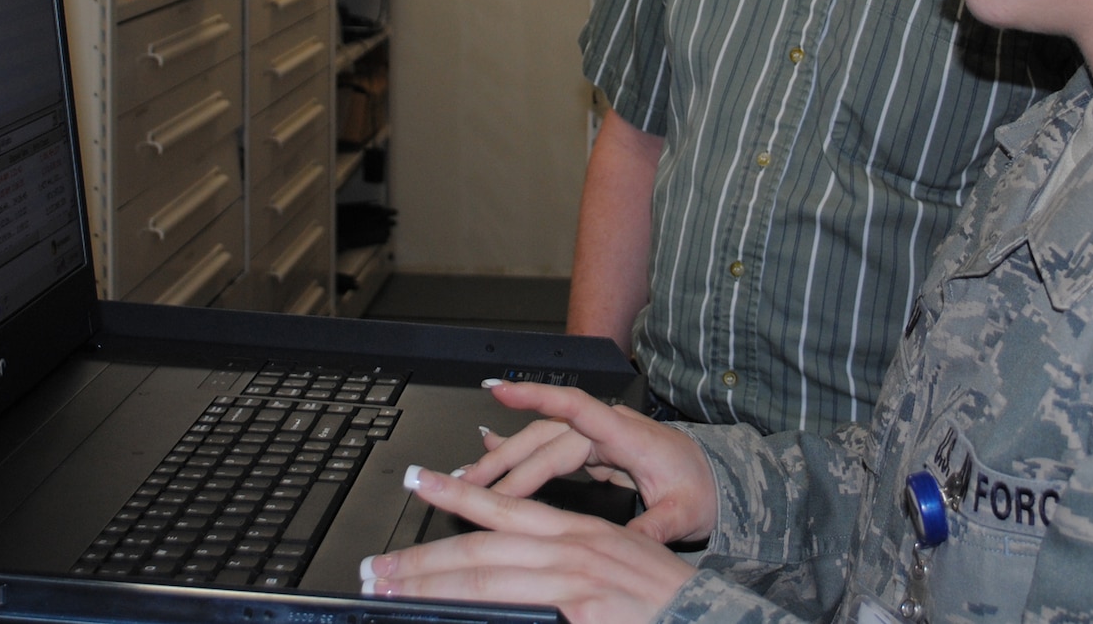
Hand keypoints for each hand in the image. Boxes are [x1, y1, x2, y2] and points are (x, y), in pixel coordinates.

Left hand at [361, 466, 694, 623]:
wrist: (716, 621)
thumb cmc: (664, 609)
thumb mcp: (610, 582)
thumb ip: (561, 580)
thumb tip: (511, 589)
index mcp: (581, 534)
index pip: (506, 508)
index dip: (458, 494)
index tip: (420, 483)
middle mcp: (575, 546)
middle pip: (481, 544)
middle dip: (422, 557)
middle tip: (375, 568)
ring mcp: (579, 576)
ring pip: (485, 574)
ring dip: (430, 583)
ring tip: (389, 588)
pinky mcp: (586, 606)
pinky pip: (516, 608)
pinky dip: (475, 608)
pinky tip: (443, 612)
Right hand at [459, 380, 715, 546]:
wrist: (713, 479)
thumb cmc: (700, 488)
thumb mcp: (684, 511)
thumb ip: (656, 525)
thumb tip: (631, 543)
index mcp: (627, 435)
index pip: (577, 407)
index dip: (538, 396)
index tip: (503, 390)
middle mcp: (606, 429)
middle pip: (545, 437)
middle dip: (505, 460)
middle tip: (469, 481)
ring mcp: (596, 438)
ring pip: (540, 443)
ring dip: (504, 459)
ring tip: (470, 476)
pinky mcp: (590, 451)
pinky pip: (547, 448)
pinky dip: (517, 450)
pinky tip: (490, 450)